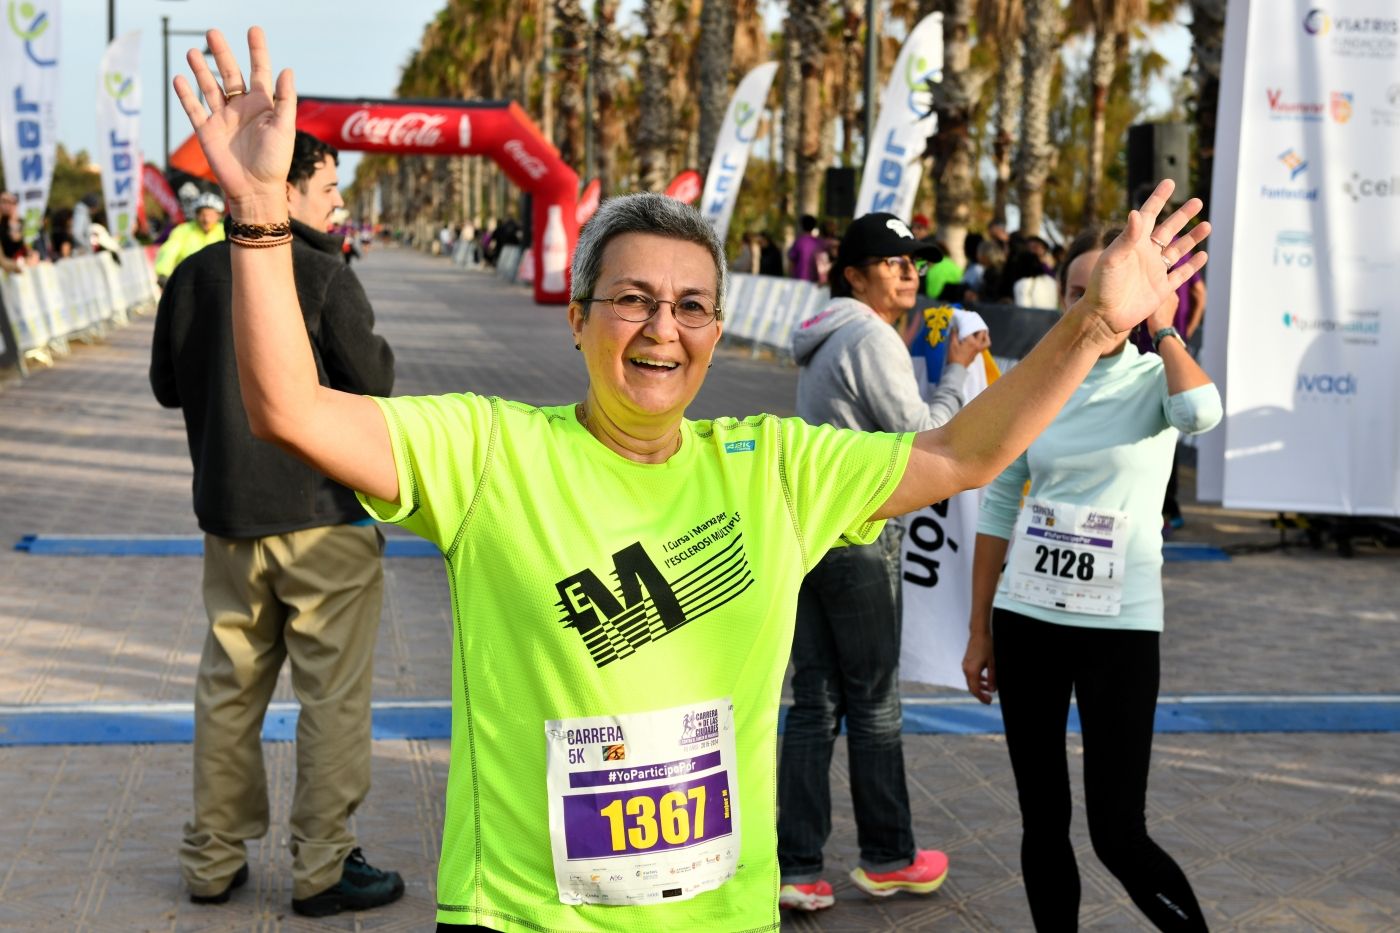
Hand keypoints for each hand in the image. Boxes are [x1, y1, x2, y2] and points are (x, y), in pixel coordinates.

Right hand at [172, 27, 294, 219]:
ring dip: (201, 69)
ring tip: (193, 50)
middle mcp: (241, 108)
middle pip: (229, 73)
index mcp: (263, 105)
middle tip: (213, 32)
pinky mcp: (207, 131)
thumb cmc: (275, 162)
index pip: (259, 71)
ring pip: (209, 87)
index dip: (257, 51)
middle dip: (222, 53)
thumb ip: (285, 100)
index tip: (254, 30)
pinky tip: (179, 78)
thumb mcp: (284, 128)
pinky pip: (193, 109)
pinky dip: (186, 94)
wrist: (256, 191)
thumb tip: (287, 69)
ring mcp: (222, 118)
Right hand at [946, 327, 990, 366]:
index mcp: (971, 341)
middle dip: (980, 327)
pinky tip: (978, 341)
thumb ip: (954, 335)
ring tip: (982, 333)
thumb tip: (955, 328)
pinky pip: (983, 347)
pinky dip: (983, 342)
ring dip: (986, 336)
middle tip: (976, 324)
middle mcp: (977, 345)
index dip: (967, 324)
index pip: (971, 329)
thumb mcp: (952, 344)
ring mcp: (978, 350)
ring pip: (986, 341)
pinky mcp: (976, 354)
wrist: (956, 368)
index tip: (964, 321)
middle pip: (982, 333)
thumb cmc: (954, 357)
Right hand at [962, 626, 996, 704]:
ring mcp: (965, 666)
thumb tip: (992, 690)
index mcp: (972, 671)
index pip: (975, 690)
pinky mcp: (966, 663)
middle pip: (972, 687)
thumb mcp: (992, 664)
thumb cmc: (987, 647)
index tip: (989, 701)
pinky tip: (984, 680)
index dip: (982, 698)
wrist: (979, 634)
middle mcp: (966, 669)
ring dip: (979, 687)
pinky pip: (970, 675)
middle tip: (989, 699)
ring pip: (971, 681)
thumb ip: (992, 678)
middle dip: (980, 694)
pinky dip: (977, 679)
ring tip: (989, 690)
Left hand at [1077, 180, 1209, 336]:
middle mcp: (1145, 254)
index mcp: (1133, 243)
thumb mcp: (1112, 259)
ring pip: (1178, 250)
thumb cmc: (1102, 286)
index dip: (1158, 199)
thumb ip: (1126, 237)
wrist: (1104, 317)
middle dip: (1182, 215)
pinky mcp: (1161, 289)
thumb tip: (1136, 212)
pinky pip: (1180, 274)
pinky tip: (1203, 255)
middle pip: (1168, 229)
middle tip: (1197, 201)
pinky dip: (1192, 265)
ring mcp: (1155, 271)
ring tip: (1207, 225)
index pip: (1148, 215)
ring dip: (1192, 238)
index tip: (1169, 182)